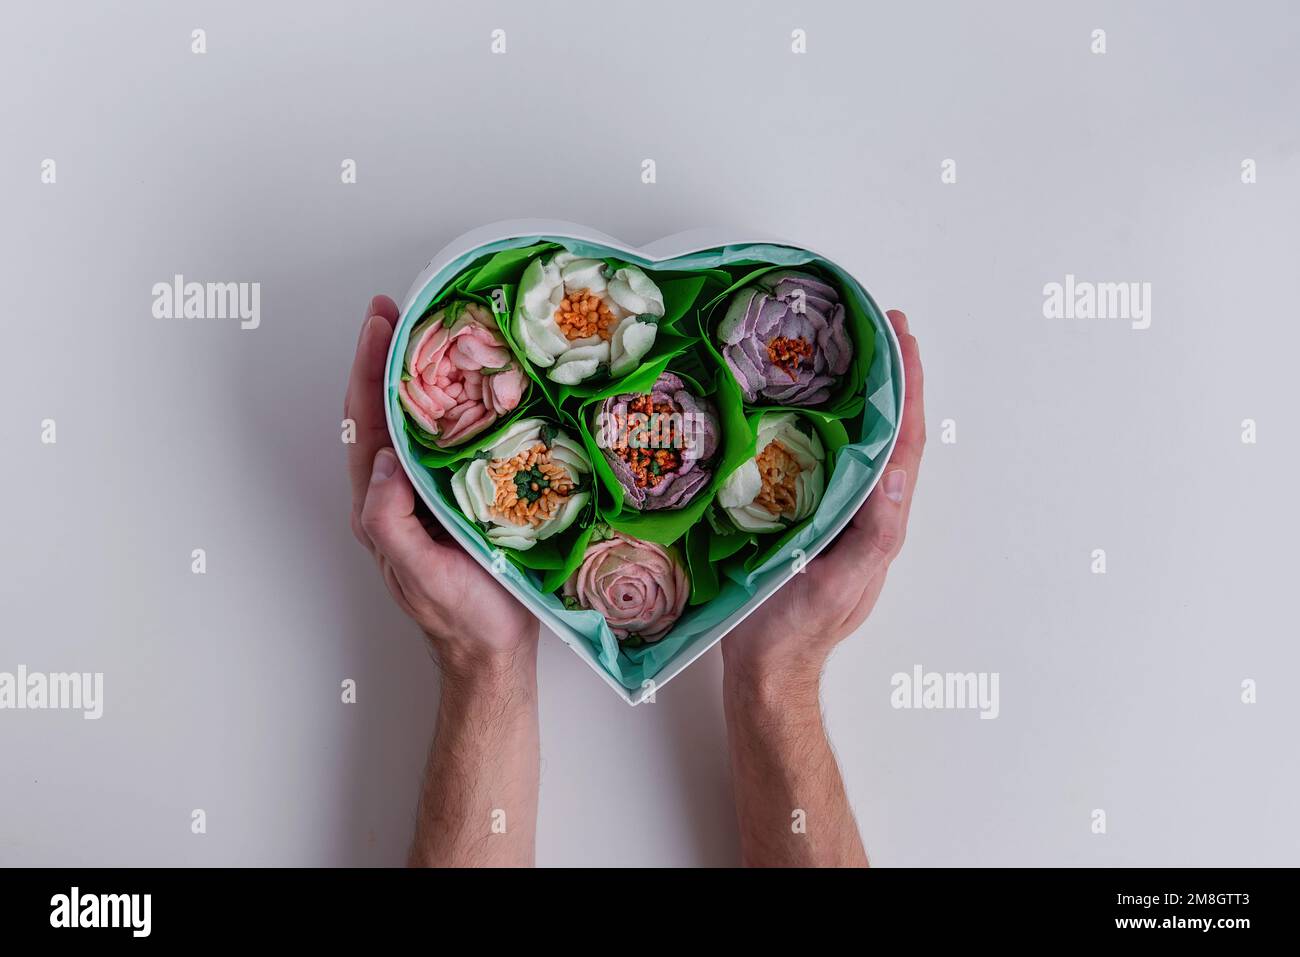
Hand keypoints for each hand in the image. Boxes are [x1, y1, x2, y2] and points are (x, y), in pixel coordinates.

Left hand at [345, 295, 538, 673]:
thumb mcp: (419, 572)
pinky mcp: (459, 499)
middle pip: (385, 411)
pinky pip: (450, 441)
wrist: (494, 652)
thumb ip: (391, 520)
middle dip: (390, 356)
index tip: (381, 321)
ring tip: (437, 330)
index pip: (366, 423)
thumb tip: (386, 460)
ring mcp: (427, 495)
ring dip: (421, 374)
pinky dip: (455, 404)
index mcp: (380, 504)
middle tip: (407, 308)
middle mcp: (398, 492)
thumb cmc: (461, 617)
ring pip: (416, 422)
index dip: (369, 369)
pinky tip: (474, 384)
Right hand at [722, 310, 924, 691]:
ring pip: (851, 440)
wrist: (764, 667)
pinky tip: (793, 402)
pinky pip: (815, 459)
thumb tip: (899, 469)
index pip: (905, 439)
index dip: (908, 385)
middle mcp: (862, 507)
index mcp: (880, 517)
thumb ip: (876, 530)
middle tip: (870, 323)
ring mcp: (832, 511)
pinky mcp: (800, 516)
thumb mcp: (842, 581)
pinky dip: (814, 422)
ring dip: (852, 392)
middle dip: (884, 374)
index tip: (900, 334)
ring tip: (839, 346)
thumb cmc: (799, 628)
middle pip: (883, 429)